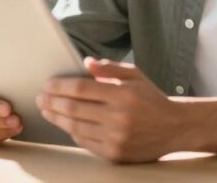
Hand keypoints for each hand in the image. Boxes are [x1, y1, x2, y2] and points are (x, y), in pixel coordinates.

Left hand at [37, 57, 180, 162]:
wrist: (175, 128)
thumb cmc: (152, 99)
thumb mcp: (135, 76)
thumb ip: (110, 68)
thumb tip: (86, 62)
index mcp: (123, 94)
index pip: (81, 88)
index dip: (60, 86)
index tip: (48, 84)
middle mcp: (119, 118)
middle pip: (73, 109)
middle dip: (52, 102)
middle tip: (41, 97)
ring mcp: (116, 138)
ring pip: (75, 127)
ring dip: (57, 118)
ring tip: (47, 110)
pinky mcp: (115, 154)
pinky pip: (85, 142)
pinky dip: (73, 132)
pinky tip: (66, 124)